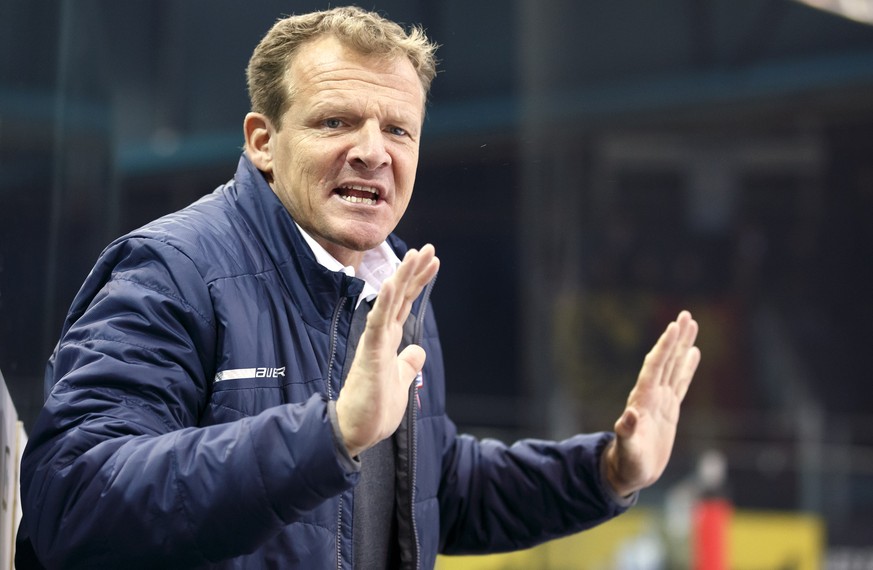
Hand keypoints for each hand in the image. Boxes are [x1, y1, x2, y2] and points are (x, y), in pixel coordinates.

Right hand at [335, 245, 439, 456]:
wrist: (357, 430)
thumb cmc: (375, 409)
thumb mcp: (401, 382)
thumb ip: (407, 363)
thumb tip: (417, 350)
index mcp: (389, 340)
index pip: (406, 304)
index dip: (418, 282)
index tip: (433, 261)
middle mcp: (382, 335)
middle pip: (400, 296)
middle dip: (414, 271)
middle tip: (428, 248)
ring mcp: (375, 342)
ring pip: (389, 302)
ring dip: (401, 277)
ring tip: (413, 254)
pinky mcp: (370, 353)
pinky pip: (377, 323)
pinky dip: (382, 302)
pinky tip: (389, 283)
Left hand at [605, 311, 700, 496]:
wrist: (628, 472)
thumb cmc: (627, 463)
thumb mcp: (628, 450)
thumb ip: (627, 432)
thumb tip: (629, 415)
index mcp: (642, 400)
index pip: (655, 367)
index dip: (664, 348)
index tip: (673, 327)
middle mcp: (650, 395)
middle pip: (665, 360)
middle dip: (675, 339)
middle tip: (686, 315)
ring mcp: (660, 400)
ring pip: (674, 367)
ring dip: (682, 346)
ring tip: (691, 324)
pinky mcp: (669, 409)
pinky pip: (680, 383)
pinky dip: (687, 367)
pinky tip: (694, 352)